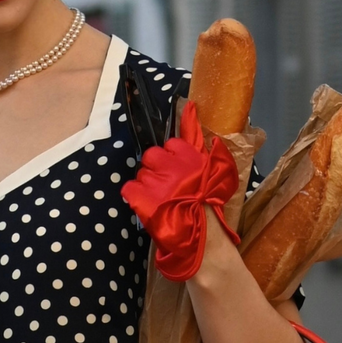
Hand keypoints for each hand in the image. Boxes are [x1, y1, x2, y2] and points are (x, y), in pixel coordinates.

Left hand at [120, 101, 241, 281]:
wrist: (202, 235)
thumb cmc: (211, 202)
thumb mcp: (212, 165)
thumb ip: (196, 135)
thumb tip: (189, 106)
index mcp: (189, 156)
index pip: (170, 145)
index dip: (171, 159)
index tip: (177, 171)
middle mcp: (171, 166)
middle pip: (151, 157)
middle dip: (156, 170)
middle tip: (166, 186)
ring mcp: (155, 183)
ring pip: (141, 174)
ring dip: (148, 186)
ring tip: (161, 200)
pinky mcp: (142, 199)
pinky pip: (129, 189)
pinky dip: (135, 197)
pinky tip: (146, 205)